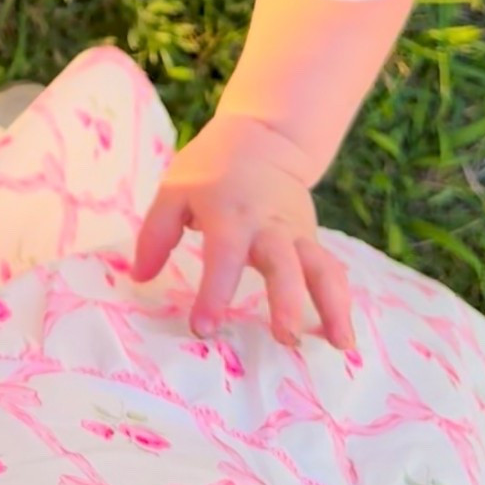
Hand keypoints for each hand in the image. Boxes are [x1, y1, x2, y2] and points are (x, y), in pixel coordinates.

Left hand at [132, 113, 354, 350]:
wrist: (263, 139)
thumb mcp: (174, 189)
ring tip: (340, 345)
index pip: (223, 256)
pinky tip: (343, 336)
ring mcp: (295, 234)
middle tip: (286, 338)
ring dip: (332, 305)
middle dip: (287, 301)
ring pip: (320, 268)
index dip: (214, 293)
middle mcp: (267, 226)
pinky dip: (341, 300)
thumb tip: (140, 277)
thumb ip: (156, 234)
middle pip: (284, 264)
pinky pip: (330, 269)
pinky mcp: (310, 240)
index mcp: (229, 214)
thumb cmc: (211, 169)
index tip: (204, 328)